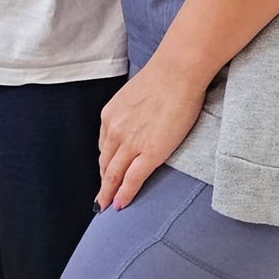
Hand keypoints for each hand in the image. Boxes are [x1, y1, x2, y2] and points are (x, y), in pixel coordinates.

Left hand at [97, 54, 208, 210]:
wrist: (178, 72)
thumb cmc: (165, 76)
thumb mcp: (136, 93)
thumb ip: (132, 110)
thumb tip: (140, 117)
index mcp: (110, 115)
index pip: (104, 145)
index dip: (104, 162)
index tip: (105, 173)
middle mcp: (114, 130)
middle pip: (105, 163)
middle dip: (103, 182)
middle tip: (101, 198)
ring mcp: (130, 143)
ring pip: (114, 175)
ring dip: (109, 193)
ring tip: (107, 206)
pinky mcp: (150, 153)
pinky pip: (132, 180)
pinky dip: (124, 194)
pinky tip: (120, 205)